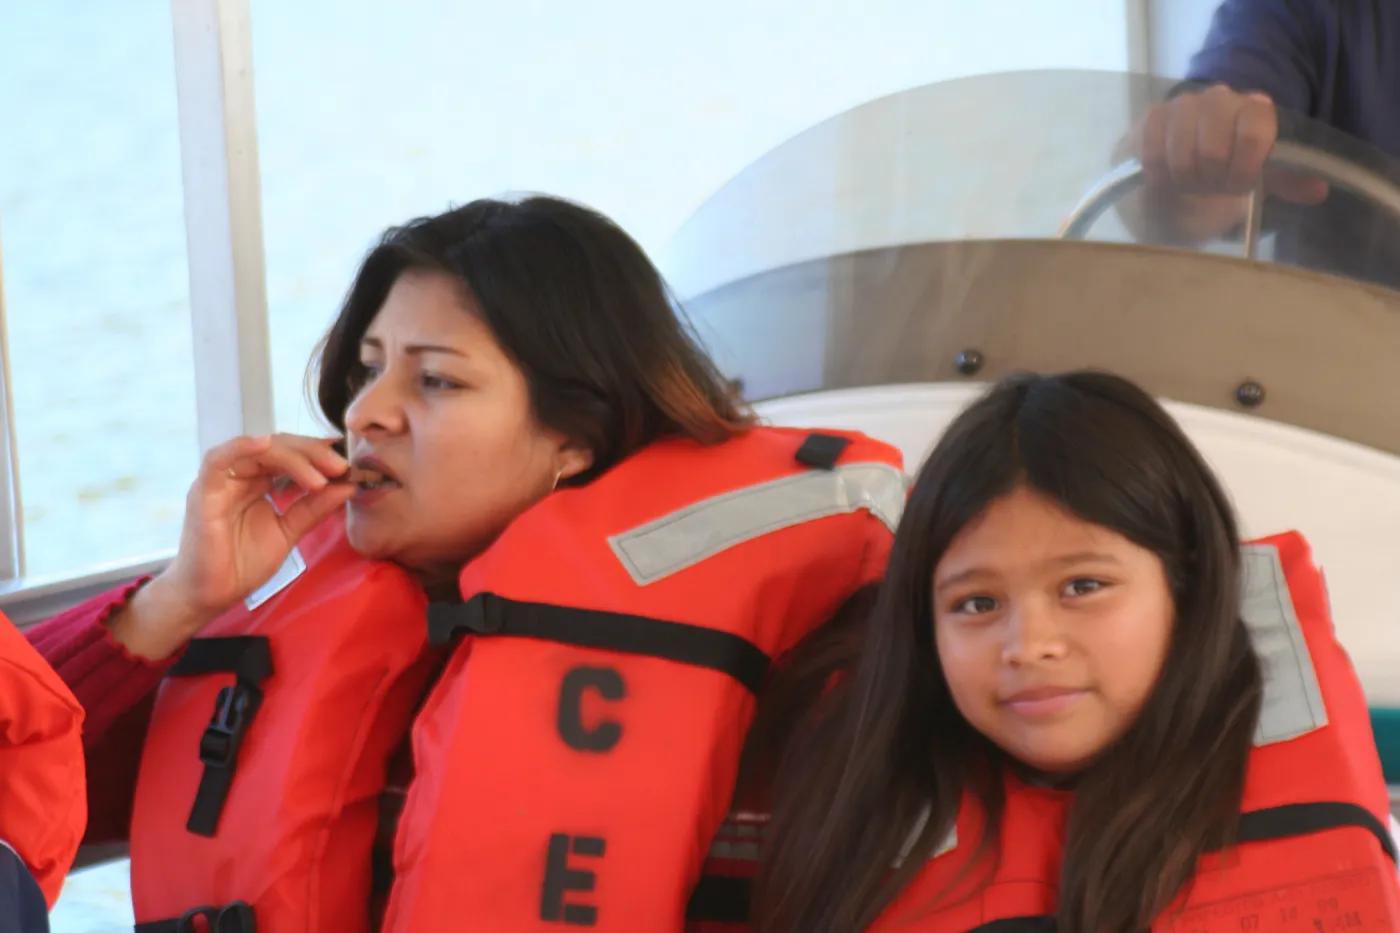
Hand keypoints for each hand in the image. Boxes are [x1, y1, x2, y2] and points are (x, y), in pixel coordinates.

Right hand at [110, 434, 354, 658]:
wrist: (211, 595)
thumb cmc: (243, 563)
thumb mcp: (288, 531)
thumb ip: (314, 508)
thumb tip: (348, 485)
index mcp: (258, 482)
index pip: (290, 455)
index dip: (318, 454)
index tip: (347, 462)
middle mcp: (239, 476)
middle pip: (278, 448)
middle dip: (312, 454)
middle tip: (341, 467)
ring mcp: (221, 481)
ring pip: (257, 451)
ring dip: (292, 457)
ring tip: (321, 475)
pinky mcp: (203, 491)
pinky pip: (218, 460)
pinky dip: (241, 447)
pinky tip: (266, 445)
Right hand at [1120, 85, 1326, 245]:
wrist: (1180, 158)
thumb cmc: (1223, 168)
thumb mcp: (1260, 175)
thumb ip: (1287, 180)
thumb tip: (1317, 191)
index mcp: (1254, 108)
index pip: (1255, 134)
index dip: (1244, 169)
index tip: (1239, 185)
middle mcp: (1219, 98)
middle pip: (1215, 150)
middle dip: (1212, 179)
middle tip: (1211, 187)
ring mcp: (1183, 105)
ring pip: (1182, 154)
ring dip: (1185, 179)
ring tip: (1188, 183)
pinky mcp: (1152, 117)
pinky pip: (1153, 153)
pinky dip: (1160, 174)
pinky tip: (1165, 177)